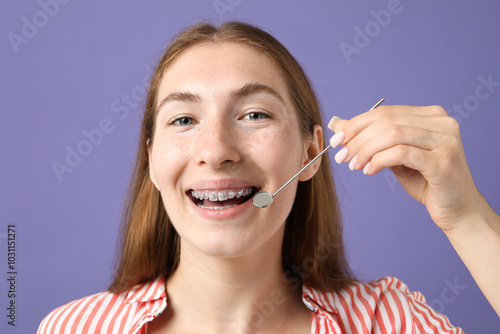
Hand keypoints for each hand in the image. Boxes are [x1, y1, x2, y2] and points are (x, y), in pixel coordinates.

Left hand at [328, 104, 484, 231]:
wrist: (457, 210)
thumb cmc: (426, 182)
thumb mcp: (393, 156)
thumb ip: (371, 139)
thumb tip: (337, 124)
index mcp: (431, 116)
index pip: (385, 112)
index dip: (356, 124)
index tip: (337, 140)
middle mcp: (442, 122)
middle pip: (387, 121)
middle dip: (358, 138)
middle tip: (342, 156)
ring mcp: (445, 141)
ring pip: (393, 134)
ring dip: (366, 150)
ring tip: (355, 165)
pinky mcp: (443, 161)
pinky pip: (402, 153)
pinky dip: (380, 160)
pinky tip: (370, 171)